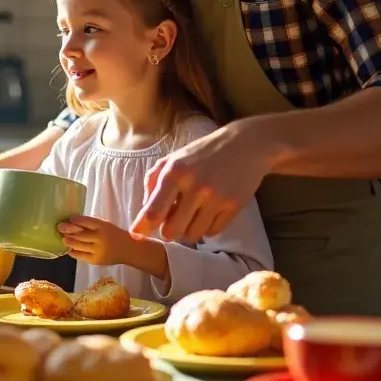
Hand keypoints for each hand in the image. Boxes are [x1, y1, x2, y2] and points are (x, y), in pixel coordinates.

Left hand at [57, 215, 133, 265]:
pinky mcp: (96, 260)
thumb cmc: (114, 235)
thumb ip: (91, 224)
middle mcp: (100, 238)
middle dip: (68, 230)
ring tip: (64, 238)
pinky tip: (69, 249)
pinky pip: (81, 256)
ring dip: (69, 241)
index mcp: (103, 226)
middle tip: (60, 227)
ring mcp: (98, 250)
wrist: (128, 250)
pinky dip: (74, 252)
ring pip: (79, 245)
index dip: (76, 220)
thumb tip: (72, 222)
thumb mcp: (105, 225)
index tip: (69, 218)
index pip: (86, 221)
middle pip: (80, 234)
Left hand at [131, 120, 269, 243]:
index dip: (143, 227)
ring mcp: (216, 198)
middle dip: (169, 230)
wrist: (244, 145)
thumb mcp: (172, 159)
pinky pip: (212, 232)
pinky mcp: (234, 207)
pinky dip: (207, 227)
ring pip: (193, 235)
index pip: (154, 211)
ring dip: (188, 230)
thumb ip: (153, 182)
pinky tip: (207, 213)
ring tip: (191, 215)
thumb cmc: (202, 153)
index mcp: (175, 173)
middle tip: (172, 221)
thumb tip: (144, 212)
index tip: (136, 235)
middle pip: (172, 231)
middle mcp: (195, 187)